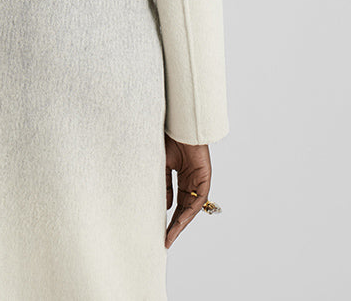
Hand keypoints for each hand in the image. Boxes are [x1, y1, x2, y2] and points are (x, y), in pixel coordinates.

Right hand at [164, 133, 211, 248]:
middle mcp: (190, 180)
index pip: (175, 201)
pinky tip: (180, 220)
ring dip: (181, 222)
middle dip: (175, 225)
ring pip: (191, 207)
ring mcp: (198, 180)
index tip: (160, 231)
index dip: (168, 216)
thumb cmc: (169, 139)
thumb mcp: (162, 165)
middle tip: (165, 239)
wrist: (179, 125)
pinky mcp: (204, 178)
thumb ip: (164, 185)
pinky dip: (189, 211)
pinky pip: (198, 199)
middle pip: (183, 208)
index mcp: (180, 176)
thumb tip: (166, 206)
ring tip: (171, 235)